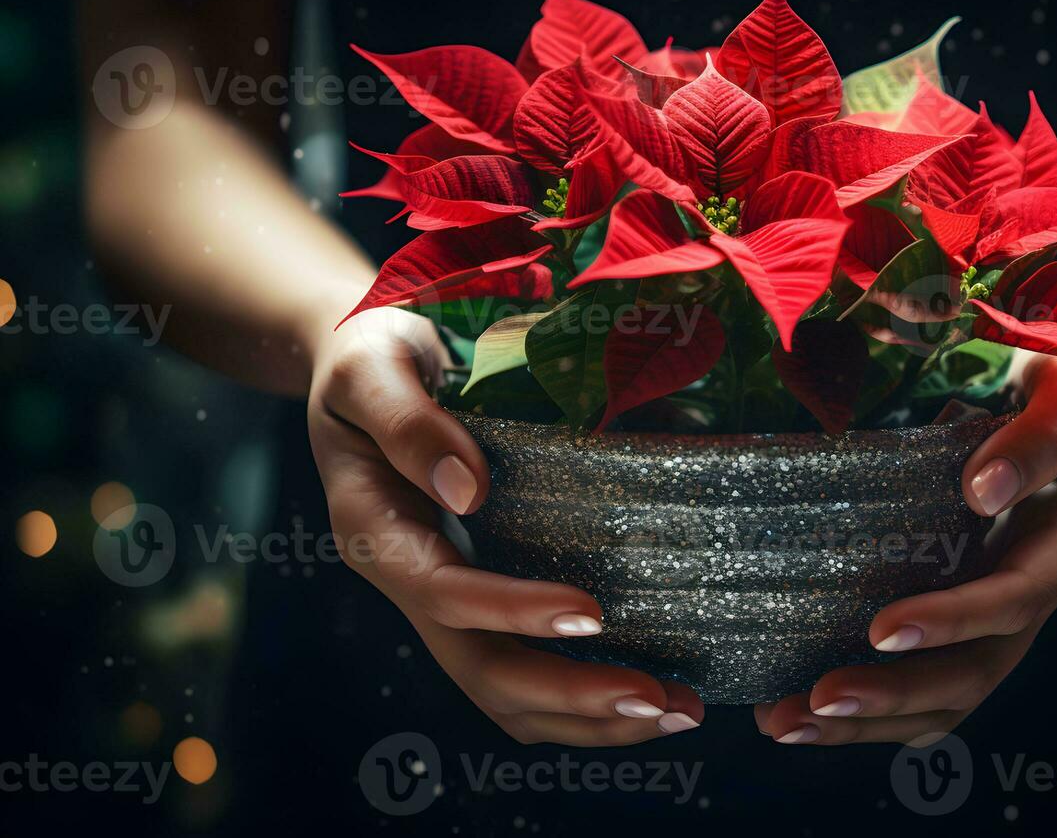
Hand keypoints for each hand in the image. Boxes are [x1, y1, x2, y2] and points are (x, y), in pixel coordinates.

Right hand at [307, 309, 703, 743]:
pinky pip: (521, 666)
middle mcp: (409, 580)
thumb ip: (409, 423)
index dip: (515, 611)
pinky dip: (580, 696)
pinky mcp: (476, 595)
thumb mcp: (372, 369)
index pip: (445, 593)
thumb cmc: (372, 357)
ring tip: (674, 711)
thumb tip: (467, 489)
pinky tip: (645, 693)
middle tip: (658, 700)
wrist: (366, 366)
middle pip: (481, 670)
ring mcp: (443, 597)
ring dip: (585, 716)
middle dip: (570, 696)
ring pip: (503, 691)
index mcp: (377, 531)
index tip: (591, 612)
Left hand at [754, 351, 1056, 743]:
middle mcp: (1042, 586)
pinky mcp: (973, 607)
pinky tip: (805, 703)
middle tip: (812, 702)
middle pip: (979, 672)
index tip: (881, 632)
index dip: (954, 621)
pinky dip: (874, 701)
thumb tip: (982, 491)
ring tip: (786, 722)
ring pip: (951, 692)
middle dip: (895, 695)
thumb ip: (1041, 436)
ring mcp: (1008, 606)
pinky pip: (932, 675)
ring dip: (871, 716)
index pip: (1016, 598)